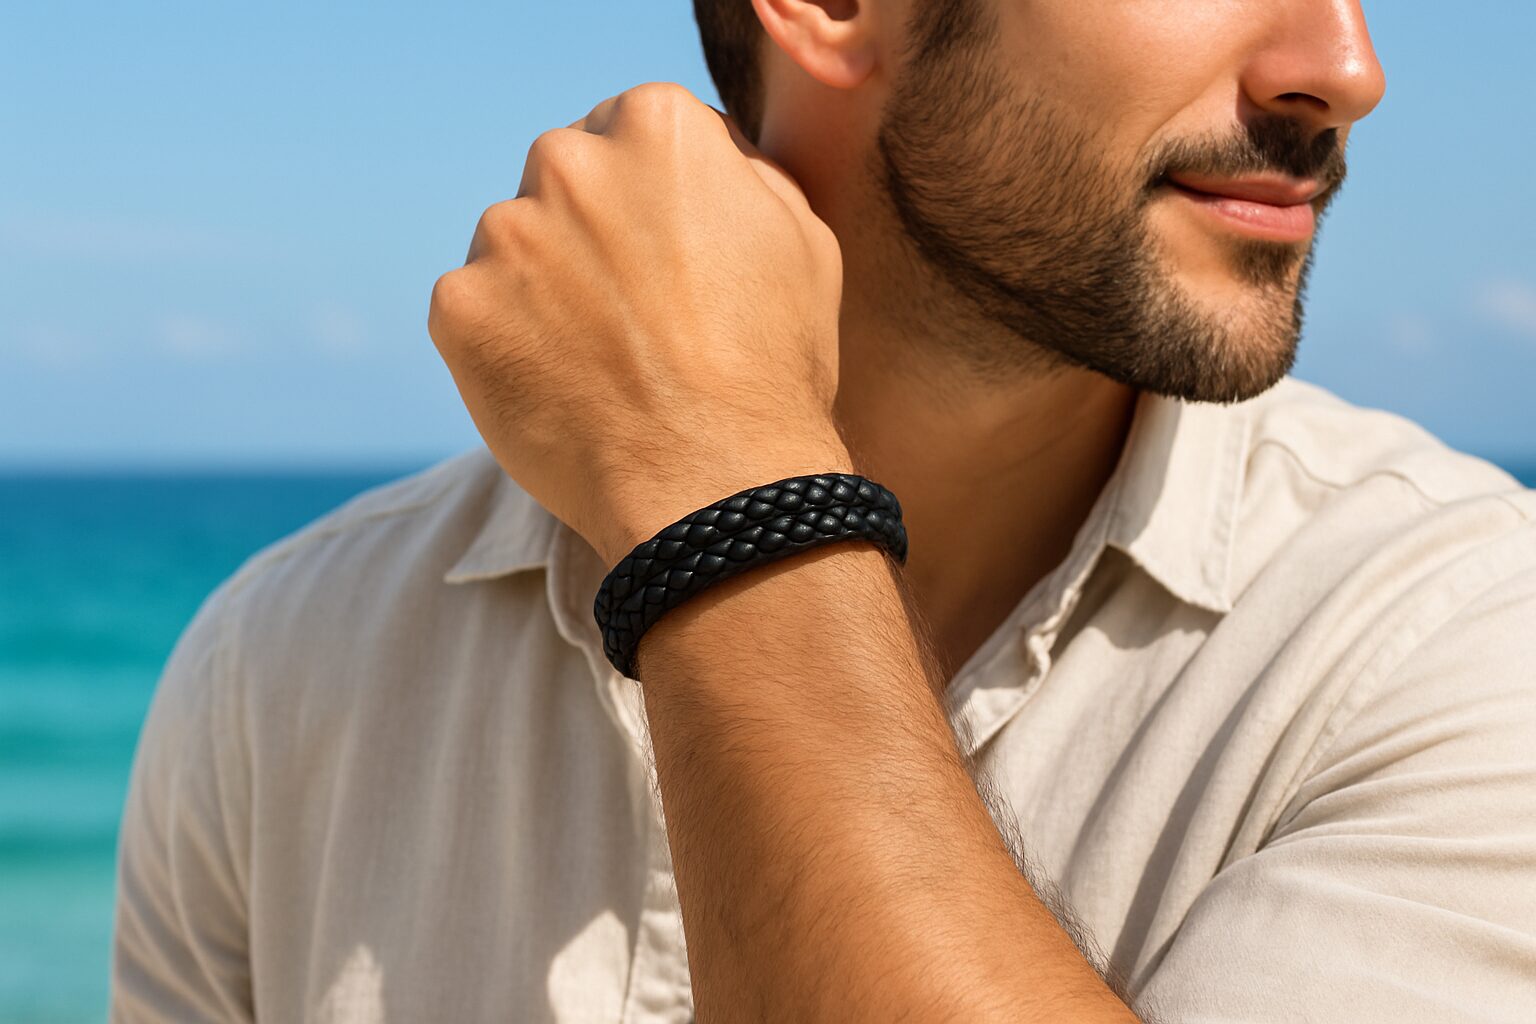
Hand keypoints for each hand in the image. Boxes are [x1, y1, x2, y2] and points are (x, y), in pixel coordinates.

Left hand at [427, 81, 852, 565]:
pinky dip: (509, 347)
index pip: (637, 135)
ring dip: (546, 289)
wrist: (714, 484)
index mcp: (658, 124)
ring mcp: (505, 234)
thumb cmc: (773, 368)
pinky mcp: (459, 308)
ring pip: (518, 247)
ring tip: (604, 364)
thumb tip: (710, 160)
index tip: (675, 263)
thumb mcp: (803, 240)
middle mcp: (567, 160)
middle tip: (638, 316)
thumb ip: (742, 174)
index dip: (660, 205)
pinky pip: (478, 314)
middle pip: (568, 180)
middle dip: (594, 233)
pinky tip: (564, 390)